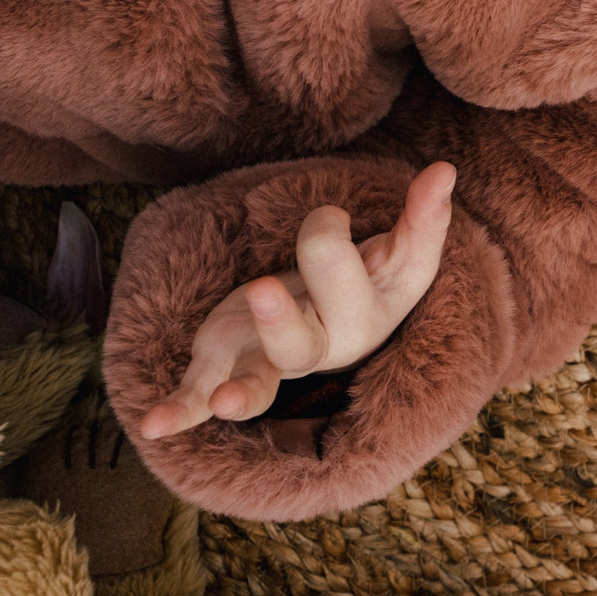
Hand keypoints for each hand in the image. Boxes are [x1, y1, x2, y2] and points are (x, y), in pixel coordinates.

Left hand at [135, 162, 454, 440]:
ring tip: (224, 402)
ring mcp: (274, 359)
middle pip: (304, 341)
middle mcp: (323, 345)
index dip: (342, 249)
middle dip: (282, 320)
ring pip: (261, 379)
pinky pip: (201, 393)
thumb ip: (424, 215)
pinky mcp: (229, 363)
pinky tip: (151, 426)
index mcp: (369, 316)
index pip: (362, 284)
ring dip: (242, 392)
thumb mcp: (400, 252)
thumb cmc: (370, 282)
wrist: (335, 322)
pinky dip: (179, 410)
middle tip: (264, 288)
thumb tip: (444, 169)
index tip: (350, 210)